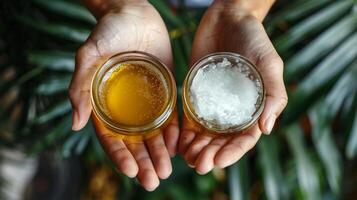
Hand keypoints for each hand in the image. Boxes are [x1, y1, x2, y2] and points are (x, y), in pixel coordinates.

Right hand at [68, 2, 178, 190]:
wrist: (133, 13)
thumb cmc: (107, 32)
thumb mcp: (88, 56)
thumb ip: (80, 87)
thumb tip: (74, 123)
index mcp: (105, 106)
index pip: (111, 139)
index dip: (120, 156)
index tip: (132, 171)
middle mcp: (126, 109)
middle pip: (134, 143)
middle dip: (143, 162)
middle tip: (154, 180)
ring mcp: (147, 102)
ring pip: (153, 134)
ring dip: (159, 154)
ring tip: (167, 170)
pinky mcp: (165, 91)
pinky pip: (169, 116)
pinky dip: (173, 133)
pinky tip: (178, 146)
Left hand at [179, 1, 287, 173]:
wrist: (229, 18)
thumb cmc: (254, 39)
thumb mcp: (270, 63)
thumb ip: (273, 95)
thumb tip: (267, 130)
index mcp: (253, 109)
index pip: (244, 139)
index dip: (232, 153)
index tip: (218, 161)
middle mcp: (232, 112)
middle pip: (221, 142)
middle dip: (211, 155)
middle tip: (198, 164)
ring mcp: (212, 105)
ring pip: (204, 135)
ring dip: (196, 149)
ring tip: (187, 158)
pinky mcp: (195, 95)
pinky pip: (188, 118)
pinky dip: (183, 133)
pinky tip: (177, 142)